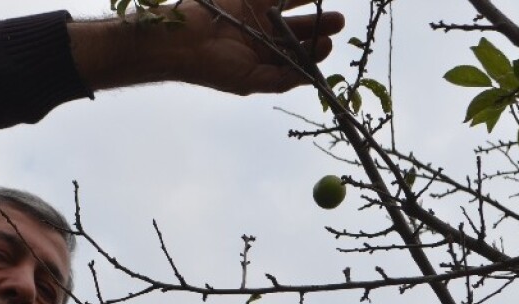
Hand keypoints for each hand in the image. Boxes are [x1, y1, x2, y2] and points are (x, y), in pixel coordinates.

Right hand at [171, 0, 345, 93]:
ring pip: (290, 8)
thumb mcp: (250, 80)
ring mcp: (257, 16)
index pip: (298, 57)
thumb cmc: (213, 67)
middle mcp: (265, 40)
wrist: (180, 41)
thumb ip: (281, 79)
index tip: (327, 44)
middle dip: (320, 26)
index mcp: (266, 62)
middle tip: (337, 21)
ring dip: (309, 3)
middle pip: (299, 32)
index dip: (315, 51)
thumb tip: (313, 79)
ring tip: (325, 0)